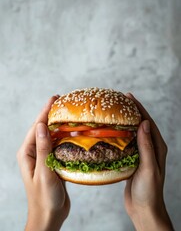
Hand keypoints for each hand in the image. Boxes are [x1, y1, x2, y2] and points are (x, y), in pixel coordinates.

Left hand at [17, 96, 69, 230]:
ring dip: (60, 125)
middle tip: (64, 102)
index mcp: (27, 152)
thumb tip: (43, 125)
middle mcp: (34, 152)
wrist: (49, 215)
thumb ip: (43, 149)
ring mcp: (43, 156)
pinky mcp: (52, 161)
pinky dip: (65, 137)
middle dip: (52, 115)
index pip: (37, 127)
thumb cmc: (44, 197)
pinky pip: (58, 145)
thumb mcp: (44, 173)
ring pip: (52, 136)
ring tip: (70, 114)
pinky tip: (73, 132)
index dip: (46, 112)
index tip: (55, 98)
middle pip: (43, 128)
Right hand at [124, 93, 173, 230]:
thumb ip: (147, 146)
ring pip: (132, 133)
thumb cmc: (149, 191)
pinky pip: (126, 143)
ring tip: (114, 113)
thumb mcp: (149, 168)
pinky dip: (120, 135)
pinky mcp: (133, 159)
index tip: (128, 97)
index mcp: (157, 147)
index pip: (148, 122)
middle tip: (119, 101)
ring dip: (124, 122)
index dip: (139, 108)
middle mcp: (150, 148)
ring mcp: (141, 153)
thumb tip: (144, 123)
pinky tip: (111, 133)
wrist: (143, 208)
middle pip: (140, 124)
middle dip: (131, 111)